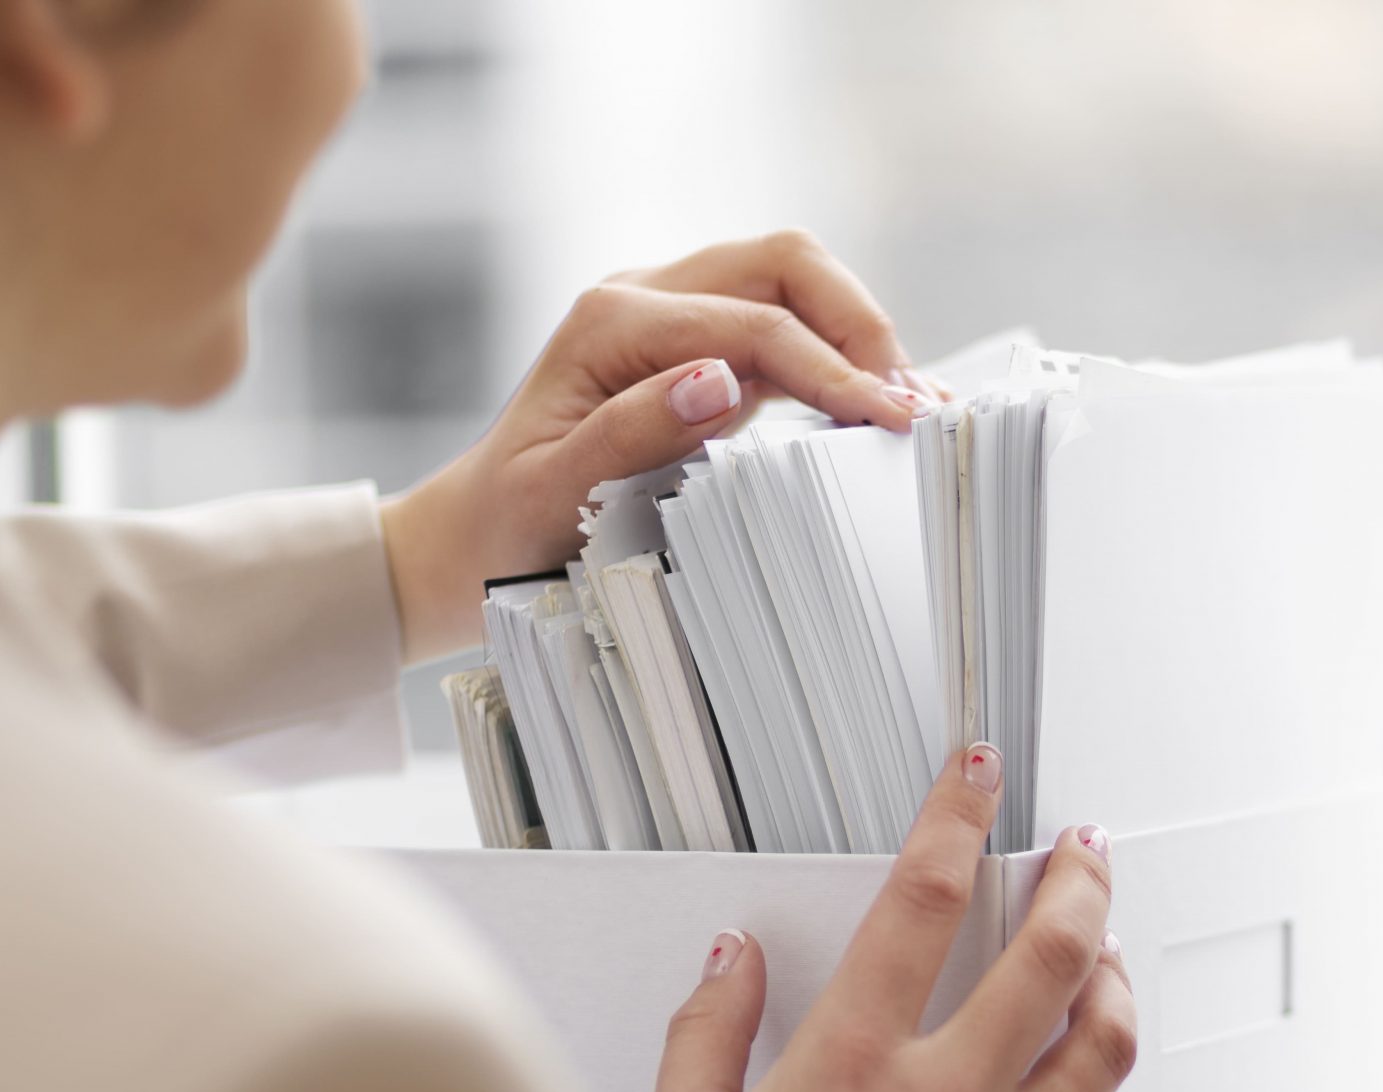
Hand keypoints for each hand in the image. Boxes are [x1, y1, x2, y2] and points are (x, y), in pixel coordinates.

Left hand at [378, 230, 944, 661]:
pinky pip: (785, 329)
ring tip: (907, 407)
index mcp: (612, 321)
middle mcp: (646, 297)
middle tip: (908, 404)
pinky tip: (872, 407)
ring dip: (857, 336)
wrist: (474, 536)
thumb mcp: (555, 493)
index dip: (830, 368)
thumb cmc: (506, 524)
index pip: (753, 324)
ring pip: (795, 284)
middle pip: (786, 264)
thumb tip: (719, 380)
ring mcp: (676, 318)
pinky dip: (836, 360)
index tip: (888, 419)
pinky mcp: (699, 350)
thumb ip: (633, 431)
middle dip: (859, 324)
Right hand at [637, 745, 1138, 1091]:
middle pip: (1051, 951)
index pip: (922, 899)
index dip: (958, 814)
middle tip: (1084, 846)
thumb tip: (731, 963)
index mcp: (852, 1068)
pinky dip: (1098, 1074)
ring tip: (1106, 944)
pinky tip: (1086, 1062)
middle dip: (1079, 876)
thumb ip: (704, 1038)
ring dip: (1113, 972)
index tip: (976, 775)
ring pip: (1103, 1038)